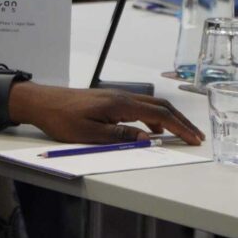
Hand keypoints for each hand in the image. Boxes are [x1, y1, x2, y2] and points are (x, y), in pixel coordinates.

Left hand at [8, 82, 204, 144]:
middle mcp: (121, 97)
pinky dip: (152, 117)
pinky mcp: (108, 100)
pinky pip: (139, 106)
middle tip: (196, 137)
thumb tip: (148, 140)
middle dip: (181, 121)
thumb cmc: (61, 119)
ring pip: (151, 105)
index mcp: (120, 104)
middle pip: (160, 106)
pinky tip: (150, 131)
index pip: (159, 115)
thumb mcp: (90, 134)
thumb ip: (120, 137)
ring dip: (168, 119)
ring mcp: (115, 96)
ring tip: (179, 135)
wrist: (41, 102)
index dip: (179, 128)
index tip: (194, 140)